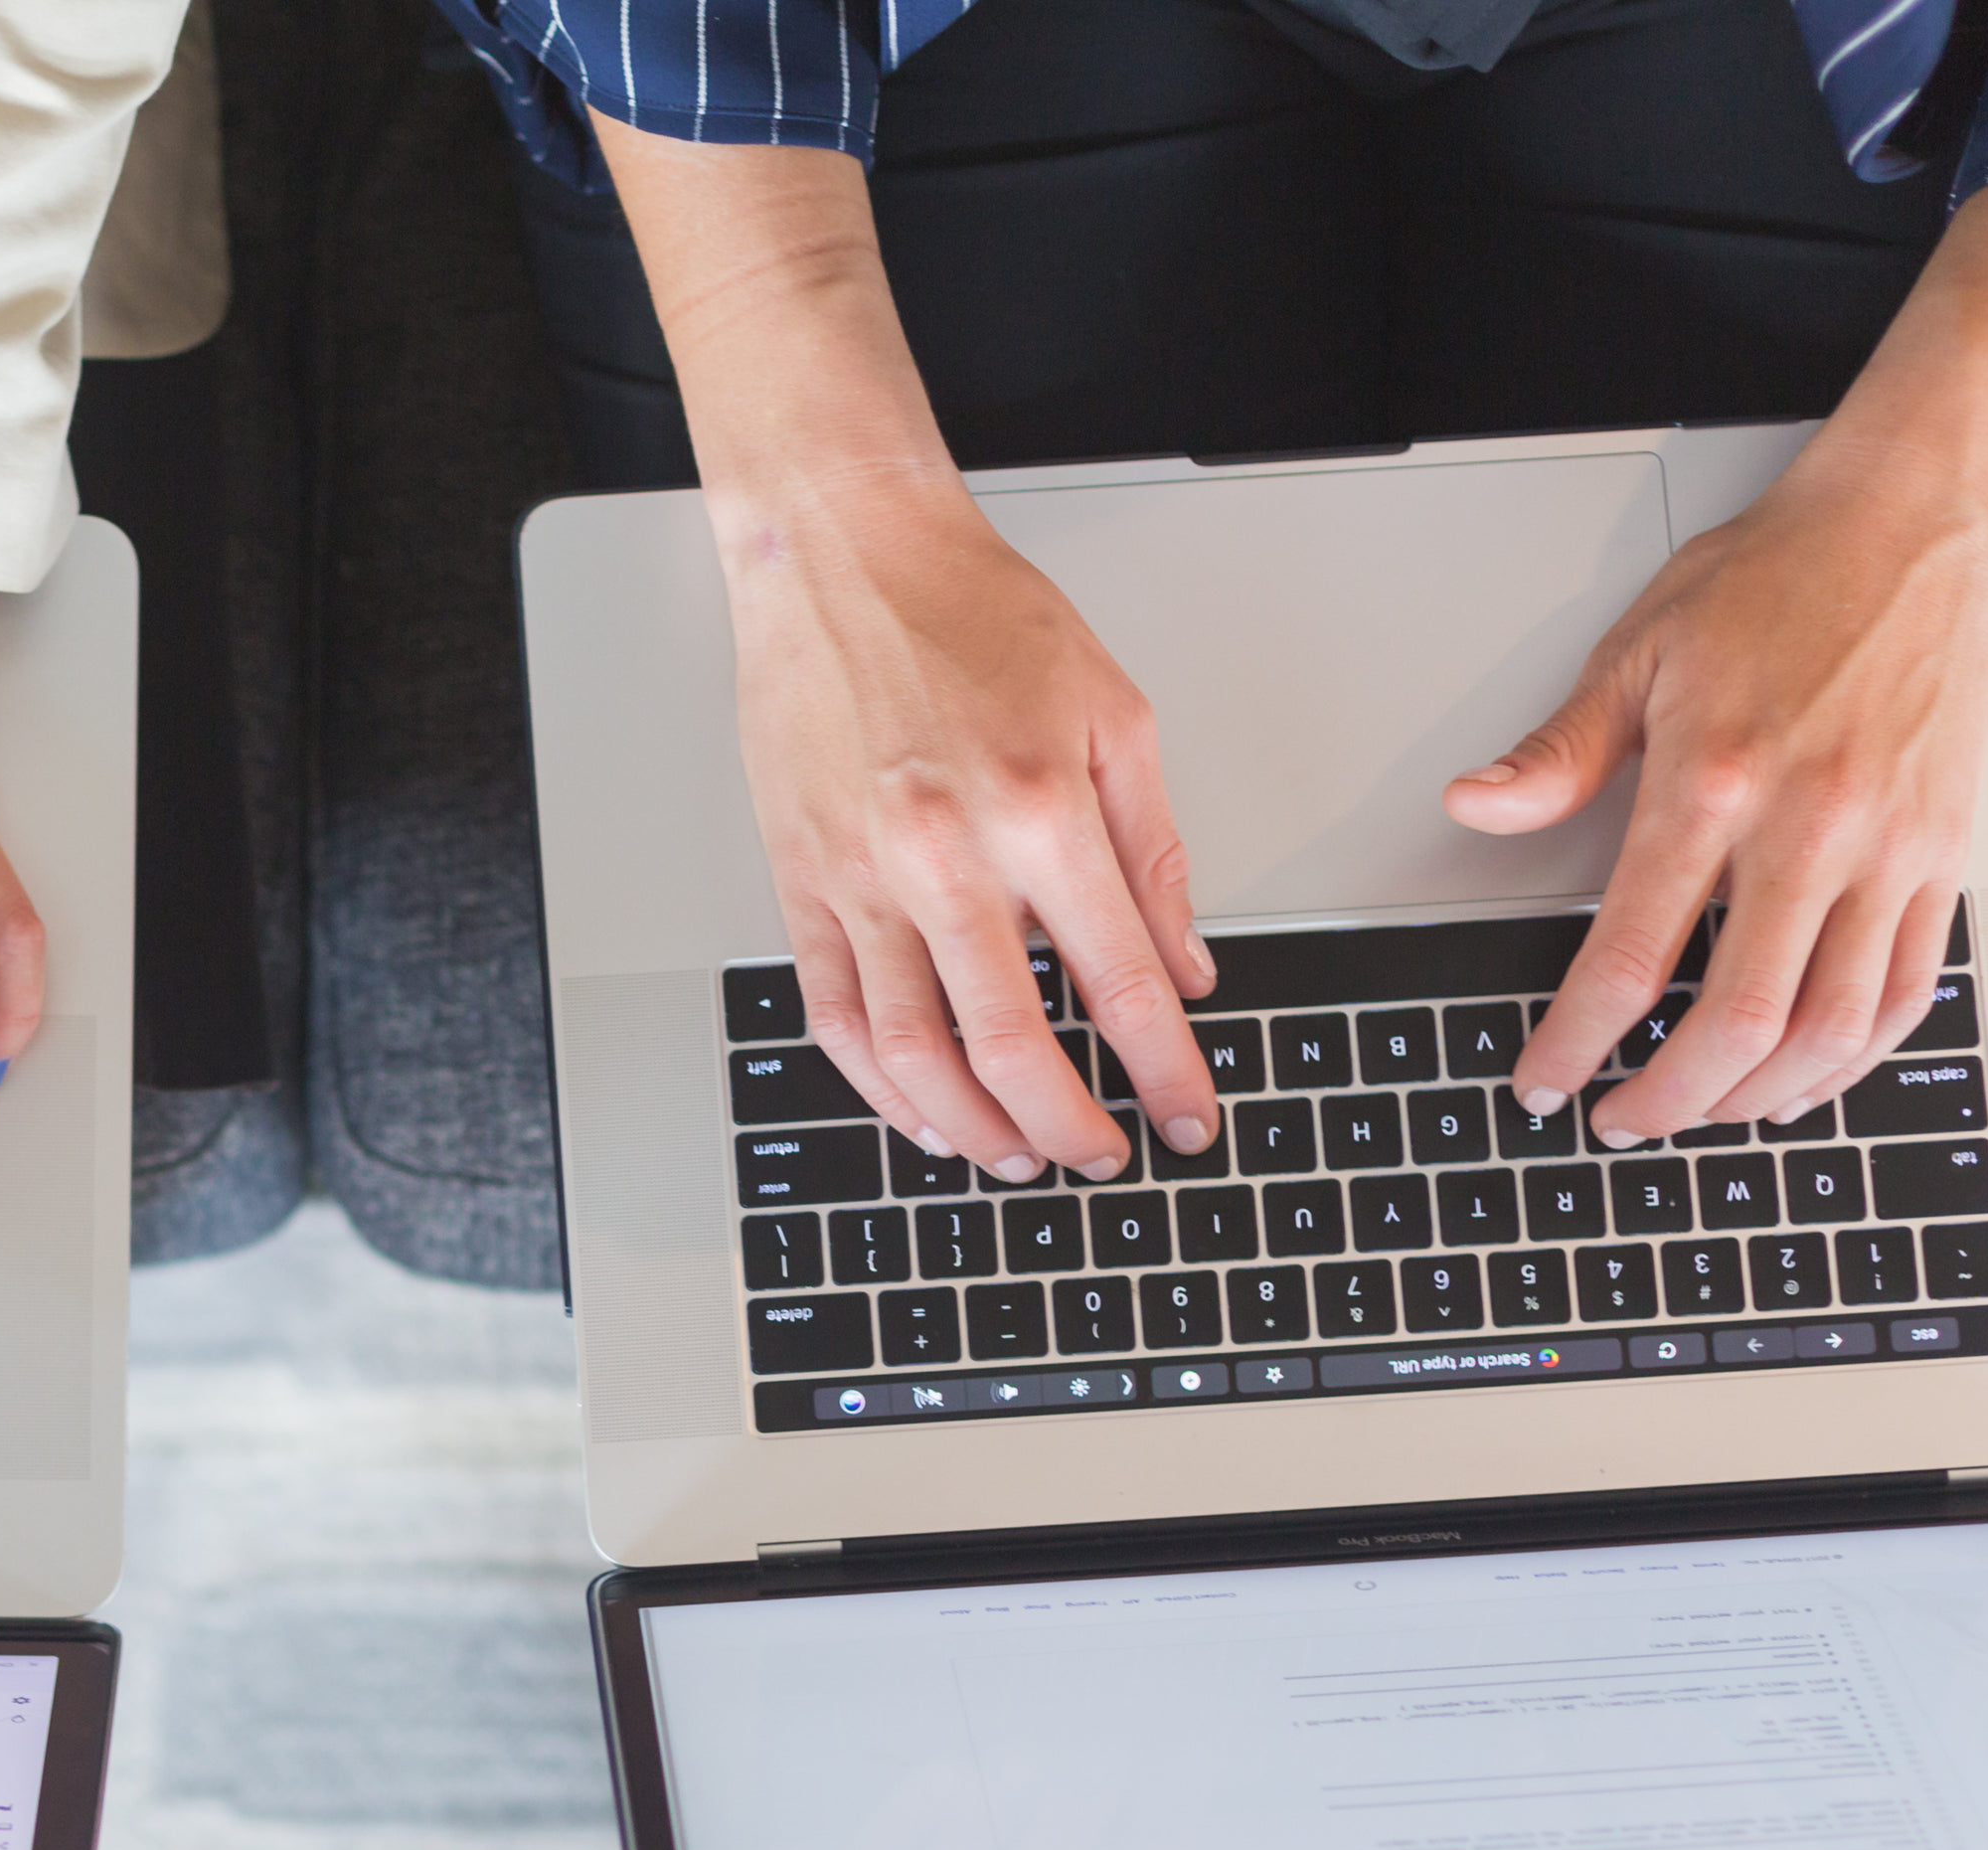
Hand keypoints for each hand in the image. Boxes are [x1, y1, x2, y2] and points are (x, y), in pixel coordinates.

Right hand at [586, 124, 1214, 1183]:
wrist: (845, 553)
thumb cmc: (974, 615)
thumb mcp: (1114, 713)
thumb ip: (1153, 852)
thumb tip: (1186, 967)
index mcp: (1042, 809)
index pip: (1120, 982)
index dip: (1162, 1070)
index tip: (1185, 1120)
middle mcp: (946, 855)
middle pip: (1010, 1046)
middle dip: (1068, 1126)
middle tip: (1100, 1159)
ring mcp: (862, 876)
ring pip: (912, 1053)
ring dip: (972, 1129)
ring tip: (1017, 1155)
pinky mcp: (802, 880)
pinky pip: (836, 1015)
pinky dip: (880, 1086)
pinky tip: (923, 1113)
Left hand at [1449, 450, 1987, 1141]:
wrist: (1922, 524)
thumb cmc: (1784, 578)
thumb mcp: (1642, 648)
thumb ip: (1559, 751)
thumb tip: (1473, 804)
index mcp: (1715, 782)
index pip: (1631, 956)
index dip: (1578, 1042)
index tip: (1546, 1082)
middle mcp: (1811, 827)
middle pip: (1735, 1021)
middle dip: (1666, 1098)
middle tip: (1621, 1120)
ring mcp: (1890, 848)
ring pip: (1828, 1026)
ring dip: (1755, 1096)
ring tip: (1701, 1111)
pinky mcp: (1944, 853)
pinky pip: (1905, 991)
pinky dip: (1849, 1058)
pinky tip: (1800, 1078)